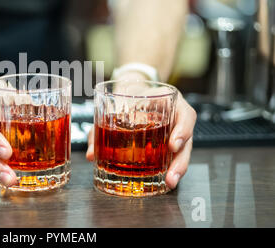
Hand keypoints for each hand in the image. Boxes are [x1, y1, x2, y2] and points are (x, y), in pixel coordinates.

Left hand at [85, 72, 196, 189]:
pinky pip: (173, 156)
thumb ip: (100, 127)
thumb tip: (90, 154)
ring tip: (169, 182)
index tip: (172, 146)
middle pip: (186, 140)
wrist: (131, 93)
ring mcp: (175, 131)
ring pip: (183, 151)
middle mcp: (175, 117)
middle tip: (170, 176)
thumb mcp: (115, 104)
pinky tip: (164, 179)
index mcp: (168, 101)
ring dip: (176, 169)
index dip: (182, 130)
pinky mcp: (170, 143)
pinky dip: (168, 167)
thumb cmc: (127, 99)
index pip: (184, 115)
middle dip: (180, 160)